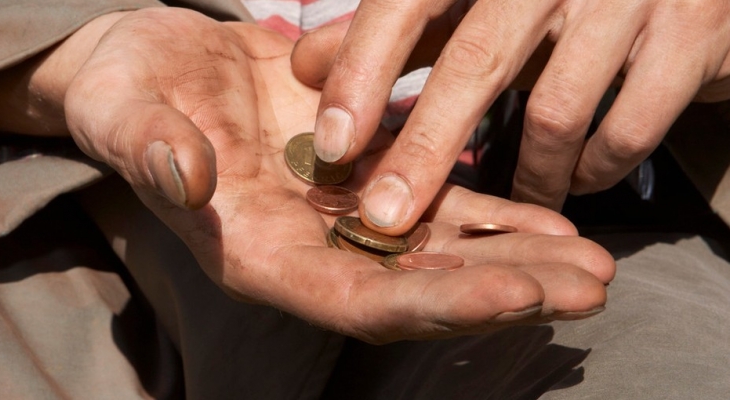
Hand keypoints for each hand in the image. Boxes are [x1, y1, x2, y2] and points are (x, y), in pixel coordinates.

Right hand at [60, 8, 612, 341]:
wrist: (149, 67)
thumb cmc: (124, 96)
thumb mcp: (123, 112)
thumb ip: (153, 148)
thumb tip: (188, 175)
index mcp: (252, 251)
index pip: (351, 298)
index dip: (431, 302)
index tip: (513, 296)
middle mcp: (306, 247)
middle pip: (416, 287)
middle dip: (502, 292)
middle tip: (591, 289)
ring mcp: (339, 213)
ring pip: (440, 250)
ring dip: (517, 260)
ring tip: (594, 266)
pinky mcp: (361, 172)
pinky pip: (437, 201)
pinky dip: (495, 212)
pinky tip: (553, 218)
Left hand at [292, 0, 729, 230]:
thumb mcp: (473, 0)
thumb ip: (397, 31)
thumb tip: (305, 65)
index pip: (407, 5)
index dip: (362, 73)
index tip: (332, 144)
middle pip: (473, 64)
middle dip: (424, 151)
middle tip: (385, 216)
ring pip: (556, 110)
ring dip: (525, 174)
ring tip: (510, 201)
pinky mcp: (693, 36)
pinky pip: (627, 130)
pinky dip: (592, 169)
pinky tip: (574, 180)